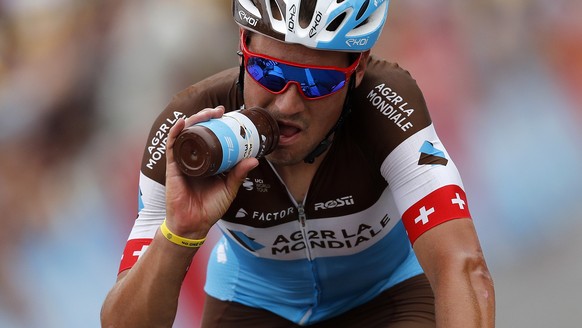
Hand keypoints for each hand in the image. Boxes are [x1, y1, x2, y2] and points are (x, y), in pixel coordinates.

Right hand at [164, 106, 258, 238]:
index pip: (212, 136)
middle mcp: (195, 157)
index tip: (229, 115)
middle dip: (207, 117)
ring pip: (186, 133)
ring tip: (207, 113)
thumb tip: (255, 159)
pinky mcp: (173, 166)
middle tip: (220, 111)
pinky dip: (175, 132)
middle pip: (198, 130)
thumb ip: (239, 174)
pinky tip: (182, 123)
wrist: (194, 224)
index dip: (218, 124)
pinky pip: (172, 145)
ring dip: (195, 119)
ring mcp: (183, 160)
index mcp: (209, 161)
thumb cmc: (210, 208)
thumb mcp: (229, 188)